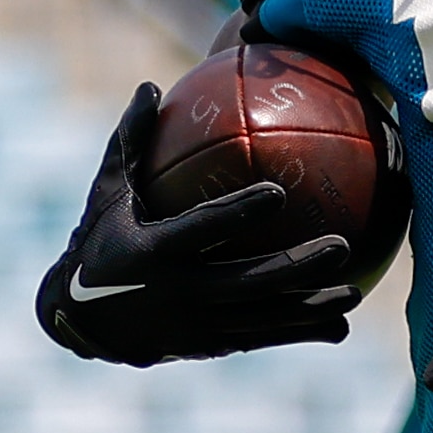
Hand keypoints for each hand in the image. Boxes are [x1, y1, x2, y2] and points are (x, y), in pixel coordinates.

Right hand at [35, 81, 361, 365]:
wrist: (78, 320)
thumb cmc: (99, 240)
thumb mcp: (106, 193)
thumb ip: (130, 142)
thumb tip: (151, 86)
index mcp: (152, 253)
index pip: (202, 230)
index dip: (239, 214)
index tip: (279, 193)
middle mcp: (177, 295)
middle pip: (246, 283)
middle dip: (295, 268)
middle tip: (340, 246)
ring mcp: (195, 328)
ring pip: (262, 320)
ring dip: (310, 309)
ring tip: (355, 293)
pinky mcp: (208, 347)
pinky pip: (261, 340)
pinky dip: (300, 334)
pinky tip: (340, 327)